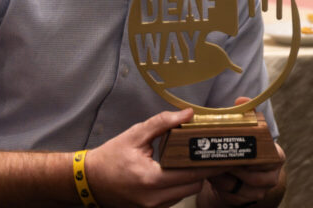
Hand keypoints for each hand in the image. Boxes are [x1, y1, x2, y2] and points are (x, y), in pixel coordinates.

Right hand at [86, 109, 224, 207]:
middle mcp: (154, 198)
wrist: (89, 180)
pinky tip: (180, 169)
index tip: (223, 154)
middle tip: (211, 152)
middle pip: (193, 186)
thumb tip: (188, 114)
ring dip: (193, 178)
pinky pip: (176, 197)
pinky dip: (182, 184)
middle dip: (204, 170)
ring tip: (196, 159)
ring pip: (186, 193)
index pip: (191, 174)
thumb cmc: (110, 157)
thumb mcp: (135, 135)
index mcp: (150, 179)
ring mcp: (153, 207)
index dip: (209, 164)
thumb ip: (162, 123)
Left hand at [199, 97, 285, 206]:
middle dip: (234, 167)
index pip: (273, 158)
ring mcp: (259, 191)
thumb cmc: (246, 147)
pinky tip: (212, 176)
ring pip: (240, 187)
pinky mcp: (245, 201)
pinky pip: (231, 196)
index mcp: (277, 157)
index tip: (238, 151)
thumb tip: (241, 99)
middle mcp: (272, 176)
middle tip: (219, 157)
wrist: (240, 173)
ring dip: (223, 177)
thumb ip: (246, 113)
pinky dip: (219, 186)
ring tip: (211, 165)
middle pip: (254, 177)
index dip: (253, 156)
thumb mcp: (249, 129)